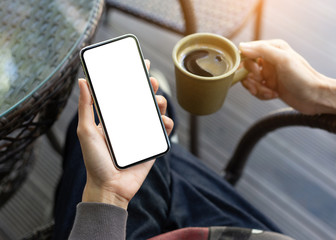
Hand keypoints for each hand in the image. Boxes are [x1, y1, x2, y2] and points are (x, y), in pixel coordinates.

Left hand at [77, 60, 173, 208]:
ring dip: (160, 103)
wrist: (110, 187)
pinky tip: (164, 121)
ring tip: (158, 101)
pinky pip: (163, 131)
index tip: (139, 64)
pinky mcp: (151, 145)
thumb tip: (83, 81)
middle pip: (142, 100)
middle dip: (149, 87)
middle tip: (150, 80)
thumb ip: (86, 107)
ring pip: (154, 112)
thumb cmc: (95, 161)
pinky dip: (167, 124)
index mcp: (113, 118)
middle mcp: (128, 123)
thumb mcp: (86, 131)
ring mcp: (141, 134)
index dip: (131, 78)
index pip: (124, 94)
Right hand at [239, 39, 330, 114]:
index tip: (255, 72)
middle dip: (251, 79)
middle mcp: (269, 60)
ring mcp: (269, 74)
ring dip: (257, 89)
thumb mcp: (282, 60)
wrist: (316, 97)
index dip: (247, 64)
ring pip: (250, 81)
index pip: (248, 52)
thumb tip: (241, 46)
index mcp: (272, 48)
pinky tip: (274, 95)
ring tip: (269, 92)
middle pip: (246, 68)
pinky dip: (262, 94)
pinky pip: (256, 90)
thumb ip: (262, 50)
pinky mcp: (270, 86)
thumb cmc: (303, 77)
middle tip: (261, 83)